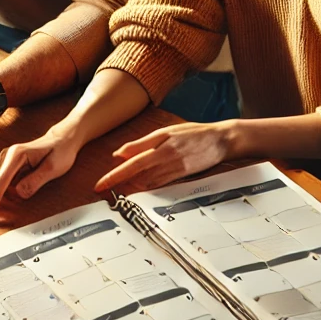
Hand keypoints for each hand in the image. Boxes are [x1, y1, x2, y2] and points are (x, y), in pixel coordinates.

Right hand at [0, 126, 82, 223]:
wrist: (62, 141)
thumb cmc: (60, 151)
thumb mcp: (53, 169)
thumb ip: (35, 181)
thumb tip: (19, 193)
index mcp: (17, 154)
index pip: (1, 182)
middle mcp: (8, 155)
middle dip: (9, 197)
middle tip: (32, 189)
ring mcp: (7, 160)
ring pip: (3, 186)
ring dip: (13, 192)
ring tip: (36, 182)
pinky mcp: (10, 165)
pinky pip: (7, 183)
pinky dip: (14, 189)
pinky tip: (29, 183)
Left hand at [93, 120, 235, 194]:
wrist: (220, 140)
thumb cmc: (193, 133)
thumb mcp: (166, 132)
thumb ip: (142, 143)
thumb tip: (119, 153)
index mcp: (161, 146)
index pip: (131, 164)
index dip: (114, 175)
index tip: (100, 184)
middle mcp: (166, 160)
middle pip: (136, 175)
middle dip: (118, 183)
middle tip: (101, 188)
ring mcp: (174, 170)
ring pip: (147, 183)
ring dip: (131, 186)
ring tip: (117, 187)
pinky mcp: (181, 177)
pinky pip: (159, 185)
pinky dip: (146, 187)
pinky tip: (138, 187)